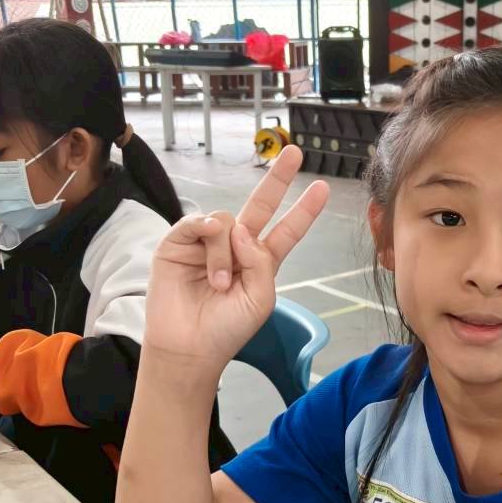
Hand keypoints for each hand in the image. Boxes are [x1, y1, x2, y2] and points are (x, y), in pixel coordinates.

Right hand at [143, 144, 327, 364]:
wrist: (189, 348)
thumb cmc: (226, 330)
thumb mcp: (260, 299)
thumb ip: (262, 262)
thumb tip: (241, 229)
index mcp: (260, 262)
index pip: (286, 231)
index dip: (303, 211)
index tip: (322, 189)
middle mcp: (235, 247)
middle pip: (260, 205)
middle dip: (278, 179)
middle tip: (295, 153)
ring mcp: (207, 243)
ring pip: (227, 222)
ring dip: (226, 254)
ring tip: (220, 284)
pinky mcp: (179, 243)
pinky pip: (199, 222)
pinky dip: (206, 235)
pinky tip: (208, 258)